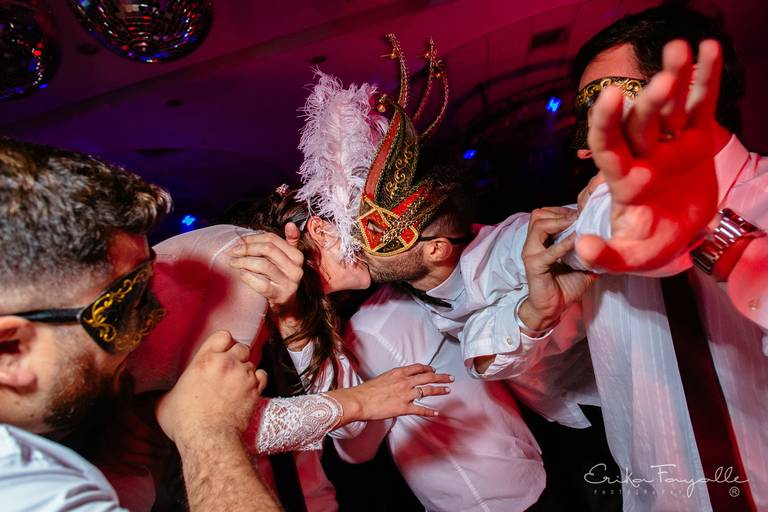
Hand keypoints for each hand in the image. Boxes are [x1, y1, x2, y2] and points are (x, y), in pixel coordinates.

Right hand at [97, 395, 169, 475]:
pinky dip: (130, 470)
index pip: (137, 428)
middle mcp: (108, 427)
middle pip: (130, 444)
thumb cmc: (140, 410)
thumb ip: (152, 407)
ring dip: (144, 461)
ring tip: (159, 460)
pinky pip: (115, 465)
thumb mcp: (145, 405)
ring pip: (122, 456)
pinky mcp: (100, 453)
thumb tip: (168, 415)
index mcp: (119, 412)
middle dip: (151, 451)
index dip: (153, 437)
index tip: (166, 441)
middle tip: (166, 452)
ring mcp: (102, 441)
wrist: (115, 413)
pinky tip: (145, 472)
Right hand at [156, 330, 267, 445]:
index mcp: (203, 360)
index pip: (222, 336)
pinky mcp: (255, 390)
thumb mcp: (164, 403)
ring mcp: (242, 375)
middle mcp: (226, 363)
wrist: (208, 439)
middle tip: (230, 369)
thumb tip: (149, 398)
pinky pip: (262, 376)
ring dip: (246, 370)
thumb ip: (163, 393)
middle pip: (241, 347)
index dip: (224, 343)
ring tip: (237, 383)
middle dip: (237, 356)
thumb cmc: (185, 422)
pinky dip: (258, 381)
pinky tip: (249, 389)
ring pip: (251, 362)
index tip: (221, 351)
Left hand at [230, 223, 302, 315]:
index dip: (253, 238)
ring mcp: (288, 283)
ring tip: (233, 262)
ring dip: (244, 262)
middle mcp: (295, 269)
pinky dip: (247, 276)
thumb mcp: (288, 259)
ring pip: (263, 265)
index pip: (273, 239)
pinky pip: (259, 283)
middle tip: (233, 251)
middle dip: (247, 248)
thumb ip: (290, 241)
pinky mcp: (279, 295)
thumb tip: (290, 224)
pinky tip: (240, 274)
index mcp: (297, 256)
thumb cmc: (282, 278)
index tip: (240, 241)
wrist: (286, 306)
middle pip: (268, 249)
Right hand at [333, 364, 452, 420]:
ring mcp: (406, 395)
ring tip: (447, 390)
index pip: (418, 368)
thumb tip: (398, 382)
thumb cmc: (367, 390)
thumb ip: (393, 379)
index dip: (428, 368)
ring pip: (428, 390)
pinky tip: (436, 412)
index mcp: (399, 373)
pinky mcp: (404, 408)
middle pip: (428, 377)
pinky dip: (429, 411)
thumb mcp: (382, 378)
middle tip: (450, 378)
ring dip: (439, 390)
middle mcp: (405, 382)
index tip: (434, 369)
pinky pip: (420, 409)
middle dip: (441, 377)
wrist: (360, 400)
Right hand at [520, 207, 597, 330]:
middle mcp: (533, 244)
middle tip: (579, 219)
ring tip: (576, 227)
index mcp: (541, 241)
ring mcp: (531, 253)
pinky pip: (549, 250)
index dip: (563, 211)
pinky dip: (564, 244)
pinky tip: (576, 242)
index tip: (582, 215)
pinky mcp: (534, 265)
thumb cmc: (564, 286)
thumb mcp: (582, 264)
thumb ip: (590, 251)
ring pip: (539, 225)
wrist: (552, 308)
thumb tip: (611, 242)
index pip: (546, 213)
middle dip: (560, 213)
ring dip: (560, 223)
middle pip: (538, 214)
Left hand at [576, 39, 721, 271]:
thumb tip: (583, 247)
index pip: (608, 147)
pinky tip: (709, 50)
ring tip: (680, 49)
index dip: (606, 123)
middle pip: (642, 123)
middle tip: (661, 82)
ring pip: (670, 108)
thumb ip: (607, 257)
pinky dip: (704, 79)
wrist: (680, 236)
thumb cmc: (650, 245)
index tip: (609, 97)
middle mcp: (643, 156)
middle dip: (650, 101)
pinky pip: (700, 105)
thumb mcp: (630, 258)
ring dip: (674, 78)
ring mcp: (670, 145)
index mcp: (624, 181)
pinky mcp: (697, 140)